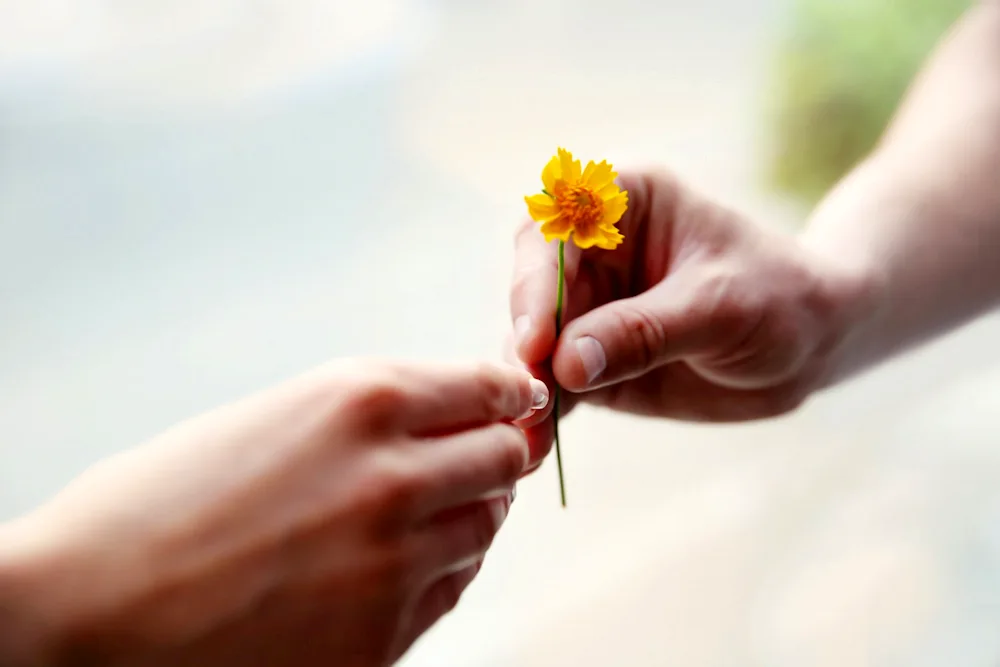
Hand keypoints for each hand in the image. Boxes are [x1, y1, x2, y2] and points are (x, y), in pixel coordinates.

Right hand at [0, 359, 547, 666]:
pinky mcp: (383, 636)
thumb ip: (367, 415)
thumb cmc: (155, 505)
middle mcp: (395, 476)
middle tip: (483, 456)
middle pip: (505, 457)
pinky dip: (444, 570)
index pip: (489, 385)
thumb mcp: (272, 417)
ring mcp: (395, 562)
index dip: (507, 394)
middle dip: (499, 452)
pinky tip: (408, 565)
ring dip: (473, 513)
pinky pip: (452, 590)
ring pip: (487, 527)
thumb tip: (438, 418)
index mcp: (361, 399)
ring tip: (437, 512)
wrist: (84, 612)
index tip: (513, 401)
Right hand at [509, 170, 874, 451]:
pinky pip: (555, 384)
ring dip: (528, 386)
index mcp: (622, 202)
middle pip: (531, 290)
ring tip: (531, 432)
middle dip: (525, 343)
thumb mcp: (722, 308)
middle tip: (529, 395)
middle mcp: (592, 251)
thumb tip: (564, 364)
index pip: (555, 231)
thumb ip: (645, 332)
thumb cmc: (779, 299)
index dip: (535, 283)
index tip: (536, 342)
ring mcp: (587, 307)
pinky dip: (546, 415)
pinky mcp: (589, 359)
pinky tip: (541, 446)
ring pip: (534, 343)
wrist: (810, 344)